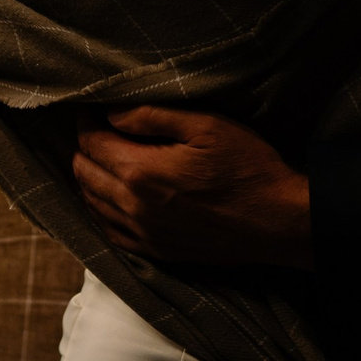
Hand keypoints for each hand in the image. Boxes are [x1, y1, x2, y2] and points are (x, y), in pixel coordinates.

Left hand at [73, 106, 313, 268]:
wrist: (276, 221)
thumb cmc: (246, 166)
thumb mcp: (205, 125)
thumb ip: (152, 116)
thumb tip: (111, 113)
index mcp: (142, 171)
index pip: (91, 142)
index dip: (87, 121)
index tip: (95, 109)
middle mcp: (134, 207)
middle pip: (84, 172)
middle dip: (85, 146)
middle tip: (100, 129)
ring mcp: (143, 234)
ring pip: (91, 202)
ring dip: (90, 176)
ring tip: (104, 156)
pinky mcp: (155, 251)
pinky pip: (109, 231)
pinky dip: (101, 209)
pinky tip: (111, 195)